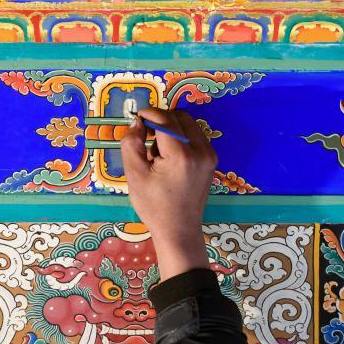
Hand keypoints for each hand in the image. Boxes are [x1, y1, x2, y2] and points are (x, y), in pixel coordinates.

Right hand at [120, 108, 216, 280]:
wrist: (178, 229)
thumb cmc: (153, 205)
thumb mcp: (135, 175)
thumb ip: (132, 143)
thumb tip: (137, 123)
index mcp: (181, 156)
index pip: (166, 120)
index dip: (149, 114)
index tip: (136, 118)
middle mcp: (201, 151)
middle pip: (180, 117)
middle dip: (160, 120)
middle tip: (145, 135)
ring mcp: (209, 155)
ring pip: (188, 124)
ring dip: (171, 128)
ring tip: (156, 152)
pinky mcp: (211, 160)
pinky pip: (195, 136)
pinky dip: (180, 138)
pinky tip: (168, 157)